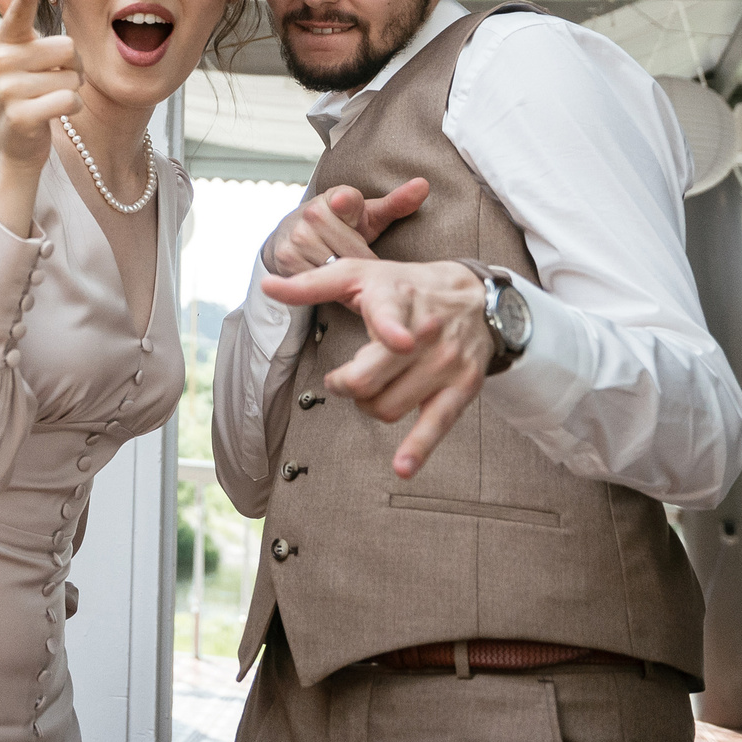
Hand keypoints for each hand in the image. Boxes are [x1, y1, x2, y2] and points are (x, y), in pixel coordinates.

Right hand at [0, 0, 80, 236]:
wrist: (15, 141)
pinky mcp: (21, 116)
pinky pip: (68, 100)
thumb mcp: (18, 48)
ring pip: (72, 78)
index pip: (17, 14)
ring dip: (71, 90)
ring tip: (49, 97)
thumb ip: (13, 10)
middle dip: (73, 67)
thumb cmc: (24, 86)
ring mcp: (8, 90)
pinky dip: (71, 107)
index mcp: (5, 41)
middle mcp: (1, 62)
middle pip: (68, 48)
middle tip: (53, 79)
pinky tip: (54, 113)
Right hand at [260, 180, 429, 276]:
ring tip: (345, 271)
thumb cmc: (341, 225)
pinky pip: (317, 280)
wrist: (292, 235)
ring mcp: (298, 235)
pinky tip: (328, 278)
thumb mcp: (368, 215)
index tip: (341, 204)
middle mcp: (314, 212)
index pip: (346, 200)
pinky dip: (327, 286)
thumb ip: (397, 203)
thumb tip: (424, 185)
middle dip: (362, 262)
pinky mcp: (286, 257)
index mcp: (338, 196)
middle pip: (353, 252)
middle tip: (361, 261)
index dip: (346, 205)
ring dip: (345, 276)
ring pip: (336, 268)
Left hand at [260, 257, 490, 479]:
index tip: (399, 341)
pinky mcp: (462, 387)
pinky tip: (403, 467)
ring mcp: (445, 363)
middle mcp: (424, 333)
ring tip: (369, 389)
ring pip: (391, 405)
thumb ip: (310, 284)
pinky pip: (437, 424)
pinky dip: (419, 448)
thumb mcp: (358, 274)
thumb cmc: (405, 285)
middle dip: (346, 385)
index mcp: (396, 300)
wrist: (475, 297)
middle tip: (342, 378)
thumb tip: (266, 287)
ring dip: (368, 406)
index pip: (391, 317)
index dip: (393, 329)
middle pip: (373, 377)